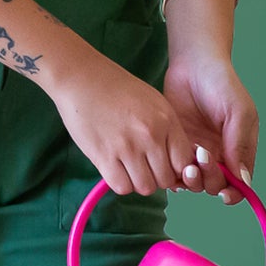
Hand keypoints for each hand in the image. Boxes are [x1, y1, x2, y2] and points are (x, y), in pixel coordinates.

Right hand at [50, 49, 198, 196]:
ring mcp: (128, 147)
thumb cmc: (117, 89)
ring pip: (145, 187)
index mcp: (166, 120)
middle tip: (144, 167)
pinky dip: (120, 183)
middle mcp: (151, 135)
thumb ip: (168, 130)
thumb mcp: (154, 102)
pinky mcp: (105, 157)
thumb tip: (177, 163)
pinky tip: (115, 169)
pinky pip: (122, 187)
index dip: (176, 170)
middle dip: (156, 178)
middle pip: (165, 180)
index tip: (165, 166)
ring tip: (128, 168)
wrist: (80, 77)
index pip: (184, 163)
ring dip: (138, 182)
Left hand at [162, 52, 259, 205]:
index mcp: (239, 150)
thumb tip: (243, 180)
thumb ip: (240, 146)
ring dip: (192, 179)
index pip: (240, 184)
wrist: (193, 63)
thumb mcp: (238, 112)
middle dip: (210, 180)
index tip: (224, 191)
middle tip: (202, 158)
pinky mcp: (177, 147)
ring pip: (195, 182)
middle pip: (216, 186)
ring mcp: (197, 153)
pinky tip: (174, 161)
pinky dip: (175, 173)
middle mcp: (219, 156)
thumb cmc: (221, 84)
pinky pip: (175, 171)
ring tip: (188, 162)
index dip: (233, 193)